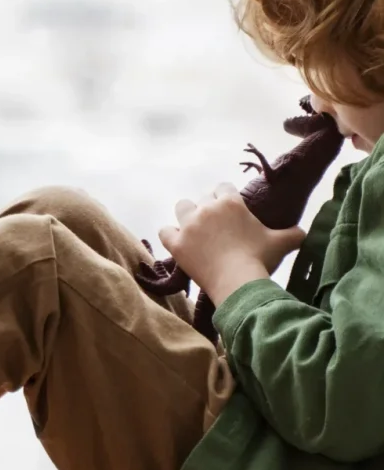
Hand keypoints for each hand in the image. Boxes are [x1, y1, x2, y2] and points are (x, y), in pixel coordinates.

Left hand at [158, 182, 305, 304]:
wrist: (238, 281)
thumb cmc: (260, 259)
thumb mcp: (281, 243)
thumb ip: (294, 234)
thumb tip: (304, 232)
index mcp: (230, 202)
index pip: (224, 187)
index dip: (227, 198)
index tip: (231, 211)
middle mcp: (206, 208)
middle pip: (203, 198)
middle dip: (209, 209)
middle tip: (217, 227)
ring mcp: (188, 225)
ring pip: (182, 207)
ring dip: (187, 215)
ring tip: (196, 230)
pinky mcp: (176, 243)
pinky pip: (164, 231)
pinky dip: (170, 235)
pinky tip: (178, 242)